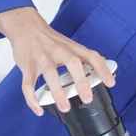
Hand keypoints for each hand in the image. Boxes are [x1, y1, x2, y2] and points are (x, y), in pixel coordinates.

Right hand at [0, 6, 114, 115]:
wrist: (25, 26)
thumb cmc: (50, 39)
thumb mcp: (70, 44)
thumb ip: (85, 56)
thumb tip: (105, 65)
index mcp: (72, 48)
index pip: (91, 56)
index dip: (102, 69)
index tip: (110, 82)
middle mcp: (58, 51)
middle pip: (72, 63)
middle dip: (81, 82)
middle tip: (87, 99)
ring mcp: (42, 59)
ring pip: (50, 75)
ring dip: (58, 93)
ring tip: (65, 107)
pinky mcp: (27, 66)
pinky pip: (28, 84)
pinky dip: (32, 99)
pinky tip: (39, 109)